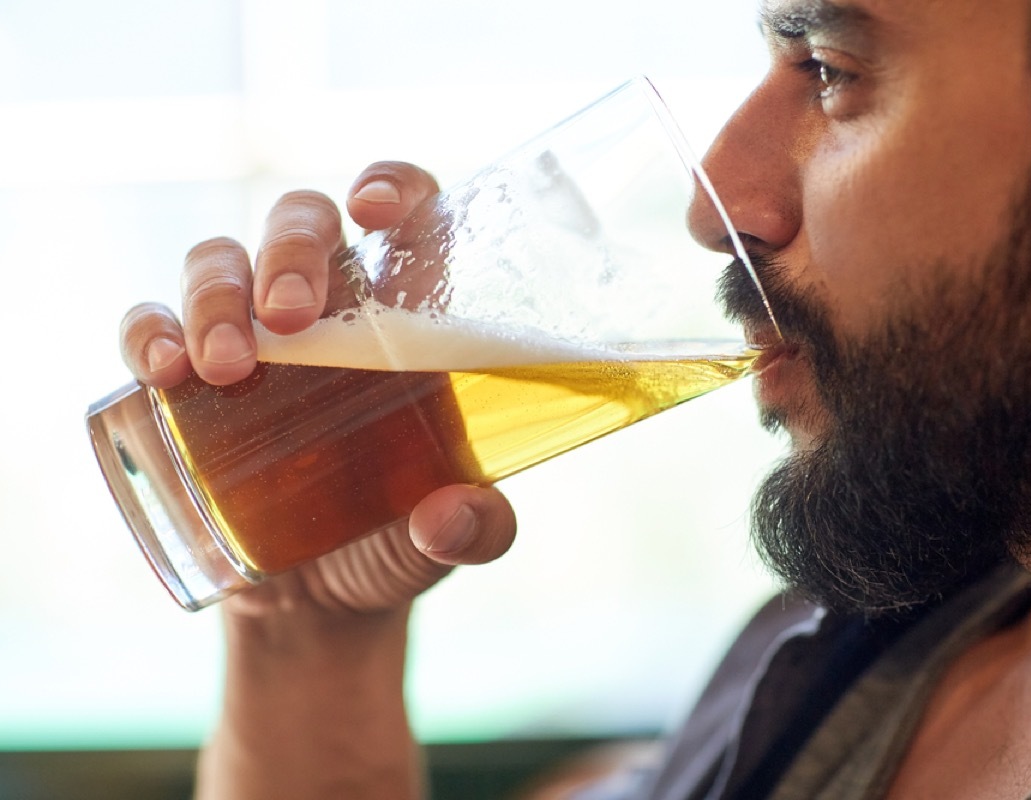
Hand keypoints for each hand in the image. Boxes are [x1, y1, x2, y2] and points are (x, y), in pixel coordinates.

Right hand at [118, 162, 517, 616]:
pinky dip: (146, 331)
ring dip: (216, 295)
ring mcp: (254, 335)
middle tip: (291, 315)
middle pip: (302, 221)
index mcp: (408, 318)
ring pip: (220, 258)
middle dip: (291, 250)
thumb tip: (450, 517)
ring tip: (226, 366)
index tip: (373, 211)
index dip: (391, 186)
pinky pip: (150, 322)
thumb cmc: (400, 537)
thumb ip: (478, 527)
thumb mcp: (456, 536)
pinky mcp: (190, 379)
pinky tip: (160, 368)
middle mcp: (330, 307)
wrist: (325, 601)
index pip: (406, 214)